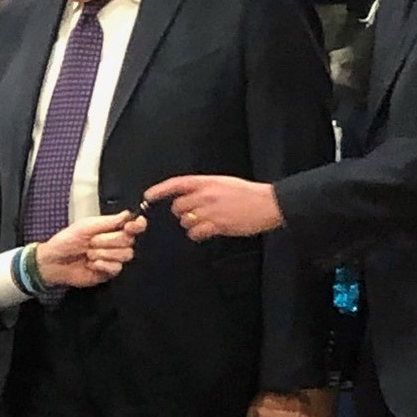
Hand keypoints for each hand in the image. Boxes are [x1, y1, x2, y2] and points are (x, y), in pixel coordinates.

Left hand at [32, 210, 146, 288]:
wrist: (54, 262)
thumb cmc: (66, 241)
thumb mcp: (85, 226)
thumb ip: (108, 221)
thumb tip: (128, 214)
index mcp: (112, 229)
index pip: (135, 226)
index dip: (137, 225)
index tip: (130, 226)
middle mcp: (116, 243)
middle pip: (129, 241)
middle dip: (108, 241)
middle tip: (91, 242)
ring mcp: (114, 258)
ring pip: (125, 254)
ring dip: (104, 253)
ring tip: (88, 253)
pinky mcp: (110, 272)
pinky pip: (117, 267)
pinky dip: (103, 265)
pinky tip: (91, 264)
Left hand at [144, 175, 284, 239]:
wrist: (268, 203)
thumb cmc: (247, 193)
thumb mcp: (223, 183)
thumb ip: (203, 188)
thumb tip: (185, 196)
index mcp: (207, 182)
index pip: (177, 183)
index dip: (160, 190)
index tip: (148, 196)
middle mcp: (206, 195)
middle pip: (177, 207)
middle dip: (182, 212)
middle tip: (195, 213)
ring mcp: (211, 211)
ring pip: (185, 221)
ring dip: (191, 223)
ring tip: (207, 221)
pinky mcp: (217, 225)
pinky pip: (195, 233)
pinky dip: (198, 234)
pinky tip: (208, 231)